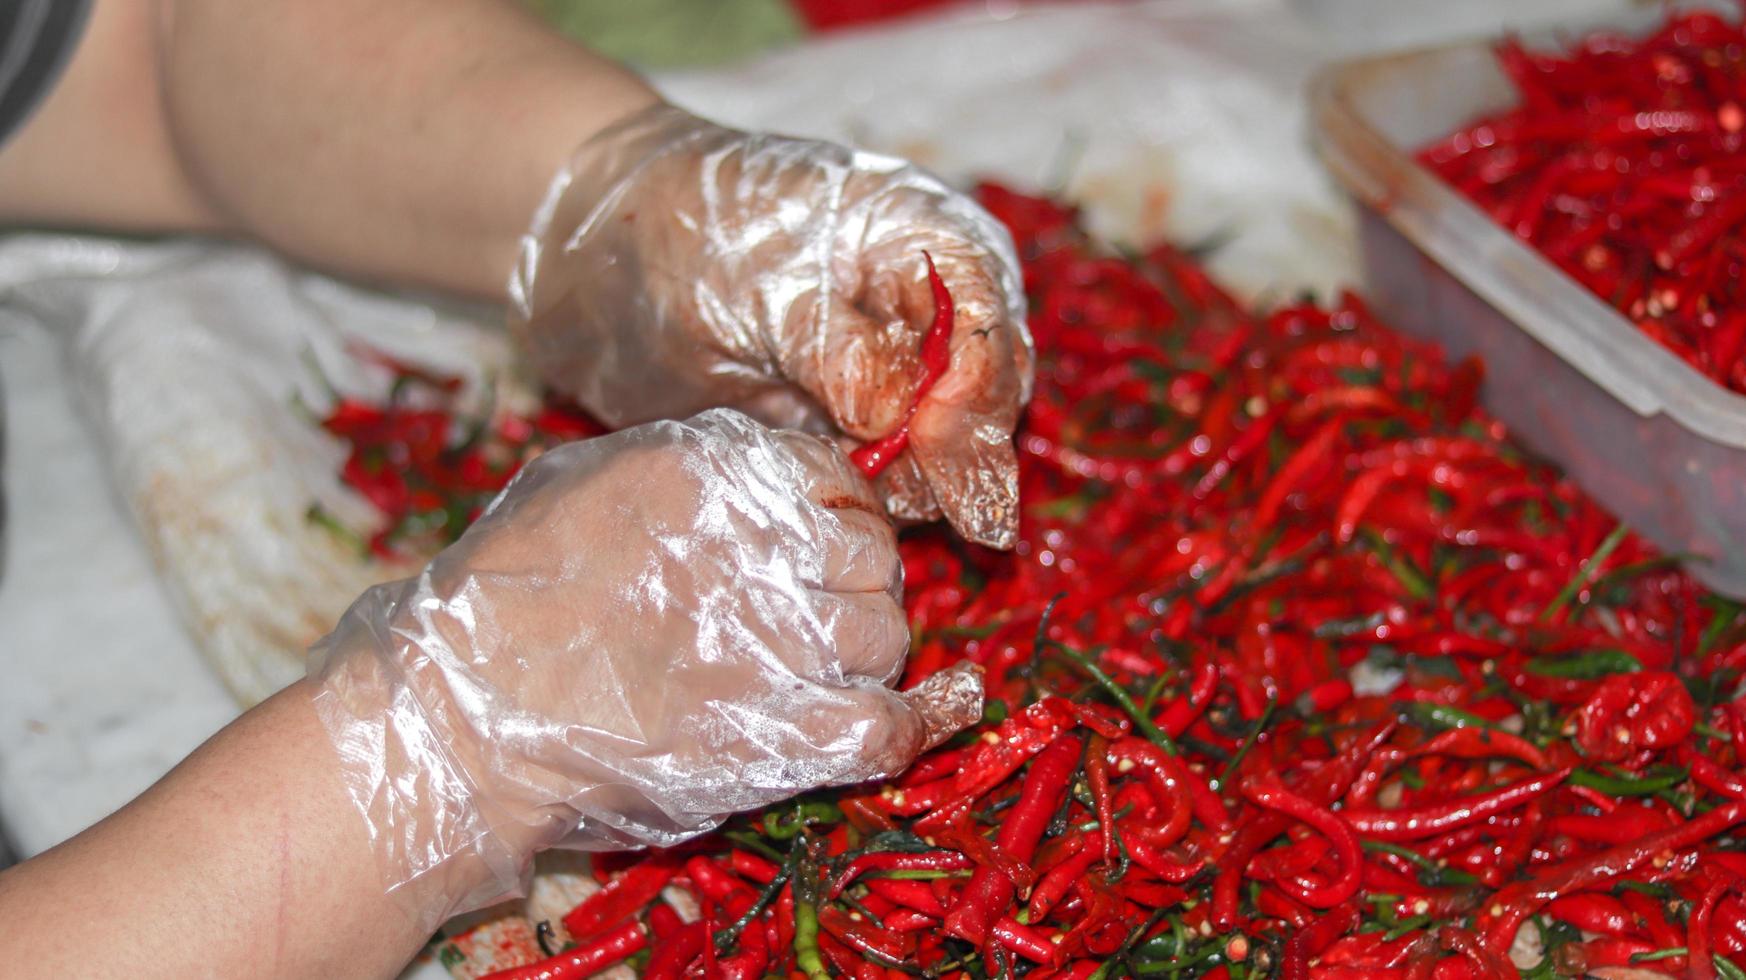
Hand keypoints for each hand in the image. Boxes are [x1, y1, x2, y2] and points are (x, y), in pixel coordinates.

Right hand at [307, 408, 981, 926]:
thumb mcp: (583, 479)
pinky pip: (892, 723)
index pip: (833, 475)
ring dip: (866, 647)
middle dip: (854, 577)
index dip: (837, 509)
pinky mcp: (783, 740)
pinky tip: (953, 703)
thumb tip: (762, 467)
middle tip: (807, 607)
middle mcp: (765, 547)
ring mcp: (782, 645)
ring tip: (816, 662)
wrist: (456, 716)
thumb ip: (682, 463)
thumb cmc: (502, 593)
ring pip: (886, 632)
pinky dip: (930, 716)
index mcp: (716, 472)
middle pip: (872, 554)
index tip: (822, 537)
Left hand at [509, 105, 1033, 548]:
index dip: (970, 400)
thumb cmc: (686, 233)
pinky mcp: (844, 429)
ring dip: (902, 486)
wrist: (603, 251)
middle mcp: (929, 316)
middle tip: (896, 492)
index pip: (987, 337)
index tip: (927, 449)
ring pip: (936, 458)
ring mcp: (891, 377)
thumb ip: (842, 352)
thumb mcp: (765, 281)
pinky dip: (857, 495)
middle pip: (983, 406)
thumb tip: (905, 420)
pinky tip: (818, 491)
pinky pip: (878, 481)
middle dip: (950, 457)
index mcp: (932, 247)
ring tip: (838, 479)